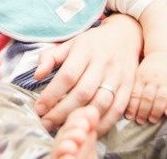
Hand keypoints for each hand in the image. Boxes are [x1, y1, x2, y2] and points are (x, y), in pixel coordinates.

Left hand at [34, 14, 141, 135]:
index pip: (67, 75)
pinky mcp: (129, 88)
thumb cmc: (91, 43)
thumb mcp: (69, 44)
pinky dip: (102, 124)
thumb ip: (50, 57)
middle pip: (82, 93)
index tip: (39, 108)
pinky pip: (117, 110)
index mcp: (85, 50)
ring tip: (64, 128)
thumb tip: (37, 75)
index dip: (52, 94)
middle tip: (46, 122)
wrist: (125, 36)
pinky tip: (88, 129)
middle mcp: (103, 63)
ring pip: (100, 103)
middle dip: (62, 111)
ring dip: (81, 119)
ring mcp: (118, 76)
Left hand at [125, 52, 166, 123]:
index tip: (129, 117)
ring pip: (161, 98)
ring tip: (152, 120)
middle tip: (140, 121)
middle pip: (147, 97)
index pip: (135, 93)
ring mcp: (166, 81)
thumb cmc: (149, 68)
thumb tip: (121, 101)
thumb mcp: (138, 72)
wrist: (166, 53)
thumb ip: (133, 86)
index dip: (132, 106)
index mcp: (141, 76)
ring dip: (156, 111)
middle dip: (143, 111)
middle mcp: (153, 79)